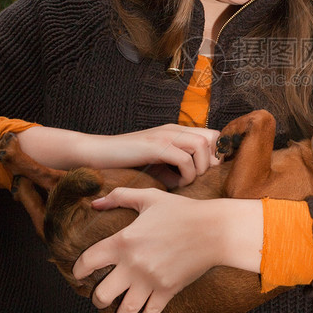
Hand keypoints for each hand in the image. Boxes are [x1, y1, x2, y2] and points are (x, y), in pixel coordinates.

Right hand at [17, 124, 220, 186]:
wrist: (96, 155)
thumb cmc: (126, 164)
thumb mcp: (157, 166)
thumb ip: (177, 169)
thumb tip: (197, 181)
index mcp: (176, 132)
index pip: (213, 135)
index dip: (216, 155)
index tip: (206, 174)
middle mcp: (173, 129)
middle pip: (212, 138)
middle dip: (211, 162)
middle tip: (196, 179)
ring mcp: (164, 135)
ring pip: (202, 145)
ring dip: (199, 168)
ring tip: (184, 182)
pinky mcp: (155, 146)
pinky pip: (184, 158)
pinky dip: (185, 174)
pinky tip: (174, 183)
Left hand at [72, 188, 262, 312]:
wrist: (214, 229)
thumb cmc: (182, 210)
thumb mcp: (150, 197)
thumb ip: (120, 197)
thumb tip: (96, 202)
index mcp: (124, 241)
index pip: (88, 262)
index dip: (78, 270)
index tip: (79, 274)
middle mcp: (133, 265)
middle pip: (101, 295)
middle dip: (97, 299)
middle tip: (100, 297)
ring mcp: (150, 281)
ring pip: (123, 310)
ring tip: (117, 312)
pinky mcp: (167, 290)